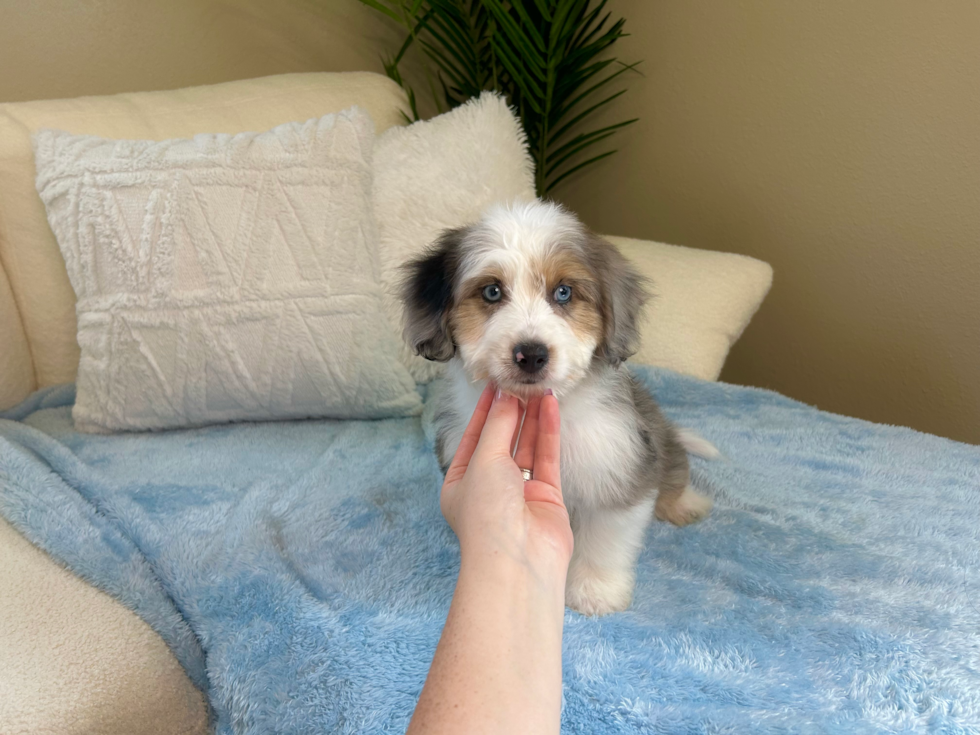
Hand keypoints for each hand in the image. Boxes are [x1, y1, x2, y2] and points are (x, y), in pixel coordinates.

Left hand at [441, 385, 572, 574]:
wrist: (518, 561)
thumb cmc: (487, 513)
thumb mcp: (484, 460)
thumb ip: (498, 425)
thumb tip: (506, 396)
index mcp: (461, 482)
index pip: (473, 437)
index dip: (484, 410)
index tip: (495, 383)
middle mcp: (489, 487)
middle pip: (501, 440)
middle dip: (511, 411)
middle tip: (522, 381)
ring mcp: (520, 492)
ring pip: (526, 446)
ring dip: (532, 418)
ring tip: (540, 387)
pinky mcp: (547, 496)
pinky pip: (547, 457)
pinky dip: (548, 432)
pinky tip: (550, 406)